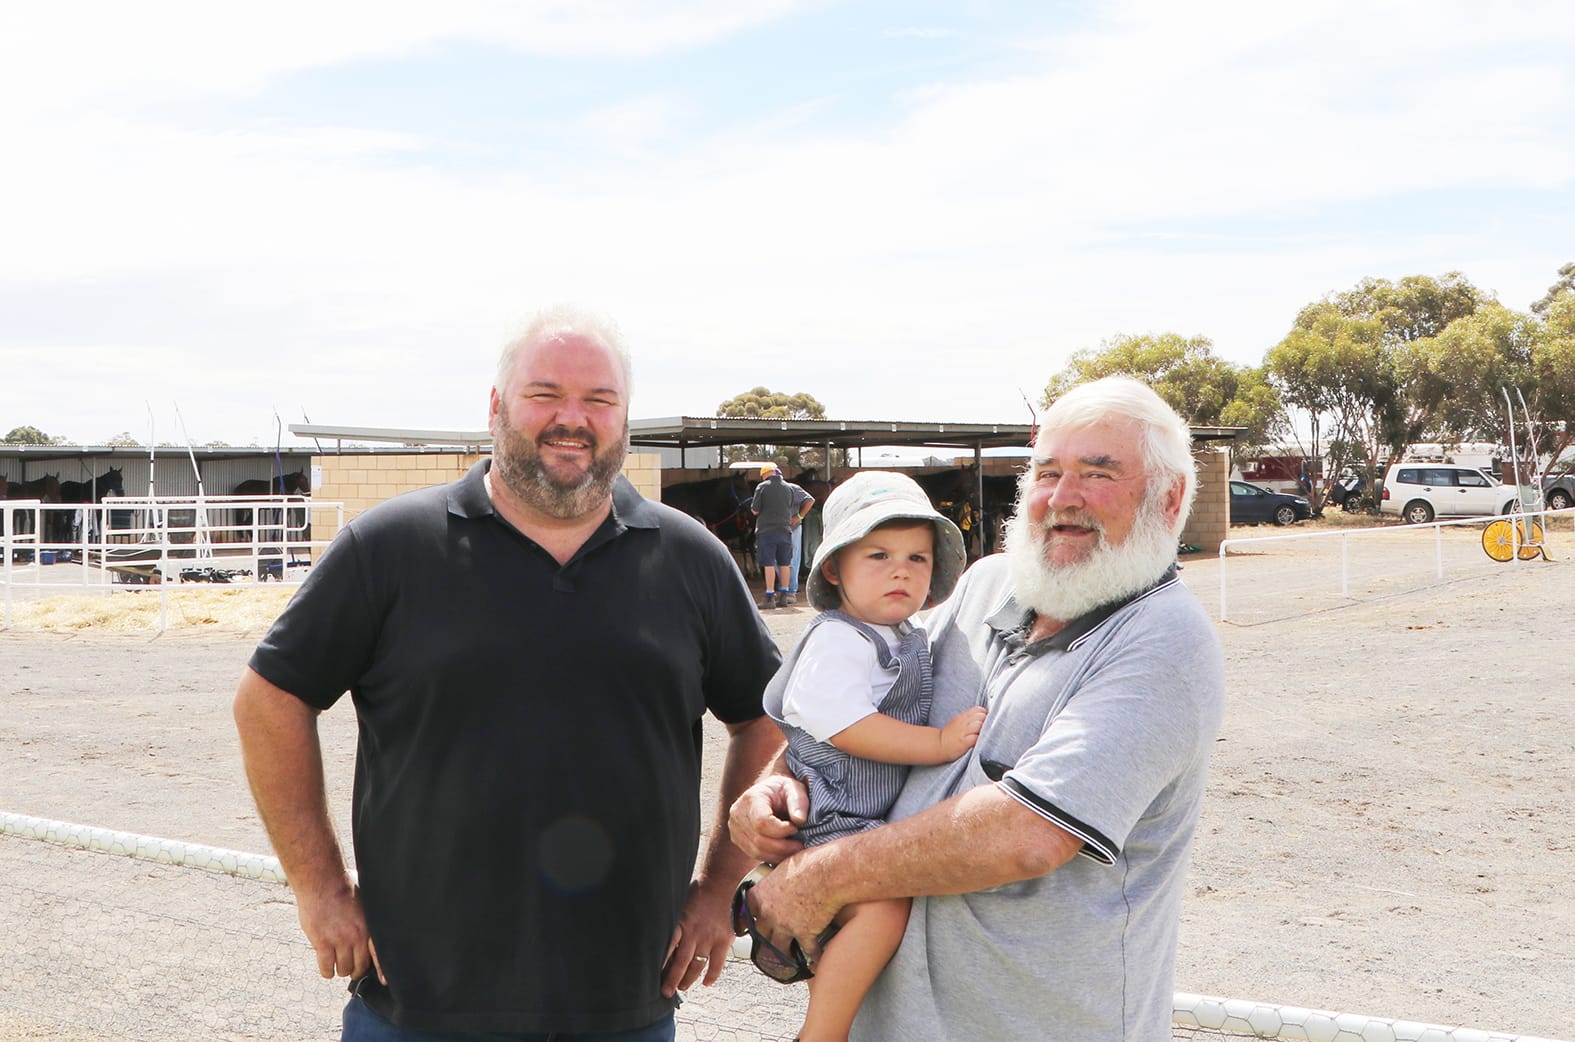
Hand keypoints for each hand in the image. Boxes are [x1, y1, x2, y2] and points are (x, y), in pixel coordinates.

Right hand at [295, 878, 383, 984]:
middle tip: (351, 967)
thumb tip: (369, 938)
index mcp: (369, 927)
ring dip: (341, 970)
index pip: (379, 954)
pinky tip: (327, 969)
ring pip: (343, 969)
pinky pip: (327, 967)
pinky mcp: (322, 943)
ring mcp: (339, 941)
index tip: (384, 981)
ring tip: (338, 965)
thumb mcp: (364, 906)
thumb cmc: (343, 891)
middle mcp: (356, 936)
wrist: (323, 883)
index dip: (382, 970)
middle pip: (359, 966)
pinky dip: (327, 972)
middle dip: (355, 970)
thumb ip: (367, 924)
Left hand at [660, 877, 736, 996]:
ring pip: (697, 966)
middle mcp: (694, 933)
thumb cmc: (699, 891)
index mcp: (681, 923)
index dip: (660, 963)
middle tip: (666, 992)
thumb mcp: (679, 904)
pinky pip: (717, 964)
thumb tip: (661, 936)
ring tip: (682, 987)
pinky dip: (711, 976)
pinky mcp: (724, 940)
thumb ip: (674, 922)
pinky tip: (706, 983)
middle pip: (681, 963)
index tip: (653, 975)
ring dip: (689, 979)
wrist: (722, 881)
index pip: (667, 947)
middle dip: (672, 980)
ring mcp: (710, 938)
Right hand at [728, 775, 807, 863]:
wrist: (769, 793)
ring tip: (793, 848)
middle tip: (800, 845)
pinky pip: (754, 855)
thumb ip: (799, 802)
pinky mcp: (737, 840)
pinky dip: (772, 857)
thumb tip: (800, 820)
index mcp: (750, 799)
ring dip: (778, 854)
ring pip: (756, 851)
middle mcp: (737, 814)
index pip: (761, 823)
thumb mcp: (794, 789)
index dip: (781, 831)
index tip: (796, 828)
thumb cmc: (783, 791)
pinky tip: (784, 851)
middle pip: (758, 840)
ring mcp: (735, 828)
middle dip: (782, 847)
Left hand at [745, 853, 840, 965]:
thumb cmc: (809, 862)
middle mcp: (769, 913)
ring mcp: (786, 926)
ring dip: (785, 954)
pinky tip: (816, 961)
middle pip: (761, 933)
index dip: (746, 920)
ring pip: (779, 948)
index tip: (745, 927)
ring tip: (789, 957)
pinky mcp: (805, 934)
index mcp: (761, 894)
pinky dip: (814, 957)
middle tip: (768, 944)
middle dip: (765, 939)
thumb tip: (782, 876)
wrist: (828, 871)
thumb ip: (778, 878)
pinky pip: (808, 951)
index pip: (747, 911)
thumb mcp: (785, 865)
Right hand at [939, 706, 986, 760]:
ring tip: (982, 734)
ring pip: (979, 725)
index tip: (986, 720)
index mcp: (963, 717)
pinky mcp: (964, 742)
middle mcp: (964, 723)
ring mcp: (964, 732)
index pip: (978, 709)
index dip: (984, 714)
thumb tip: (983, 716)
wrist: (939, 745)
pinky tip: (979, 740)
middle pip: (981, 716)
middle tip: (986, 728)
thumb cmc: (949, 735)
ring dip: (984, 729)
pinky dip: (979, 738)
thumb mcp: (958, 721)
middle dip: (986, 721)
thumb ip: (969, 718)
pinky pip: (976, 737)